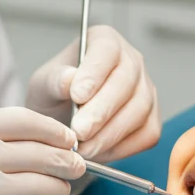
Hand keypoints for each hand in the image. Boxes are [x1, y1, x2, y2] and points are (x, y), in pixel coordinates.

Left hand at [25, 25, 160, 162]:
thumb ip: (55, 81)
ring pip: (139, 110)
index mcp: (104, 41)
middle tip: (79, 132)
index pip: (106, 51)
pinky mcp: (151, 119)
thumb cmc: (55, 95)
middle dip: (101, 111)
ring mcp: (146, 90)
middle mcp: (132, 61)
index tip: (77, 96)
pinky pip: (146, 134)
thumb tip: (70, 80)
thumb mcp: (43, 85)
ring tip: (83, 149)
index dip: (94, 73)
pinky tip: (98, 153)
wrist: (63, 119)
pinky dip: (122, 148)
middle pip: (126, 82)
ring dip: (110, 134)